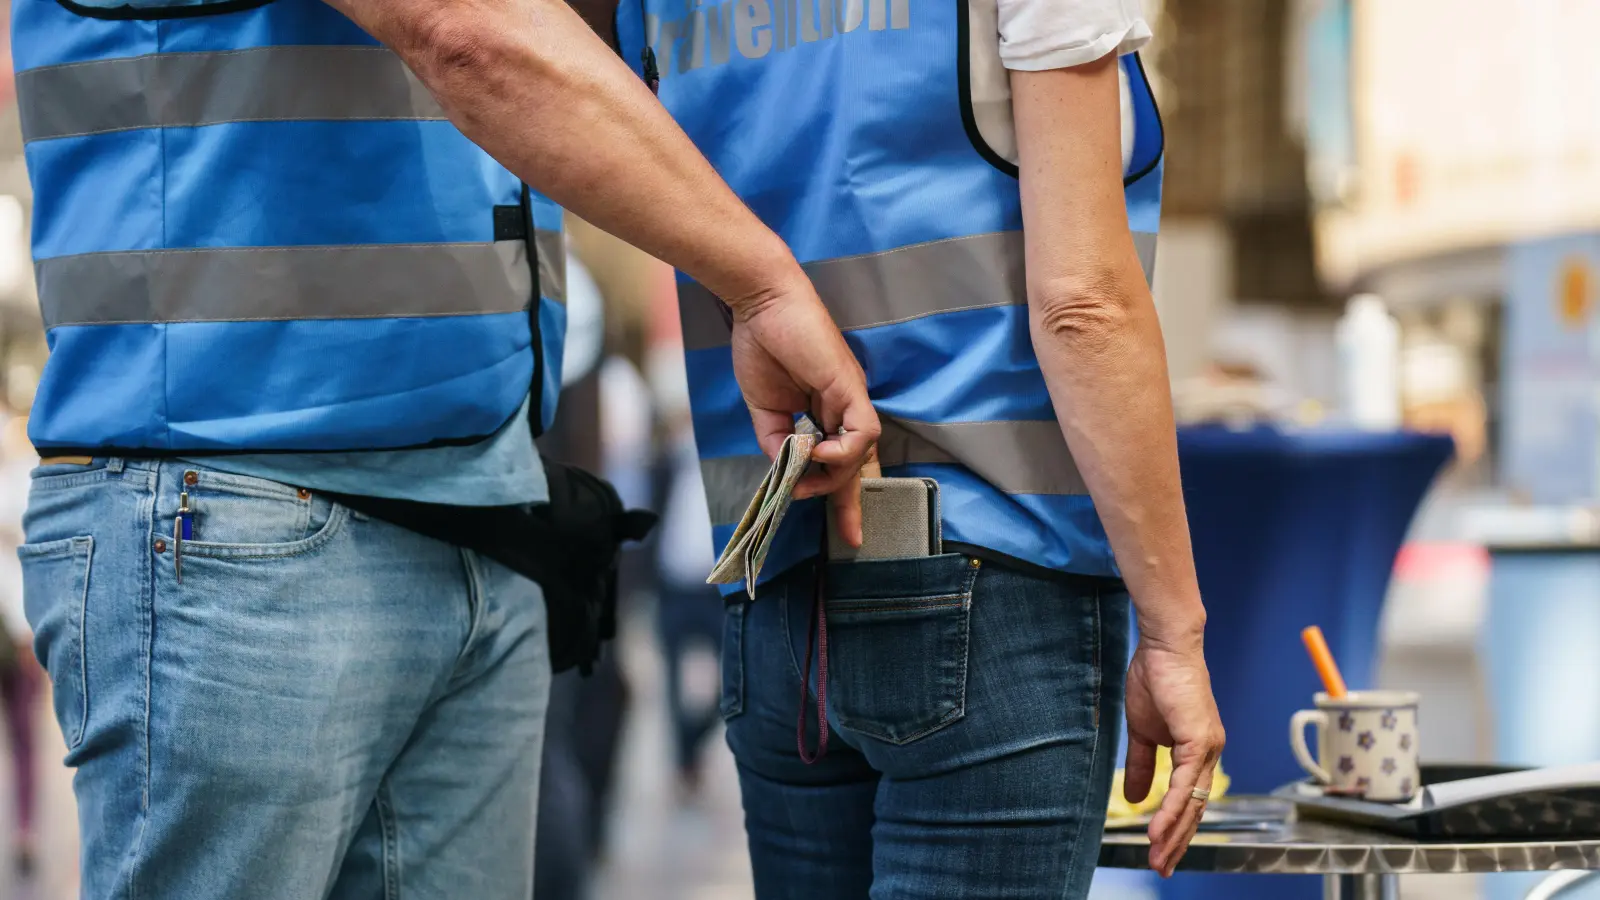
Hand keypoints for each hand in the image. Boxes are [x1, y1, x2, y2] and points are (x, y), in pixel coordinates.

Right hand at [728, 279, 879, 546]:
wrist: (760, 304)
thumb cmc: (761, 345)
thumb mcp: (764, 409)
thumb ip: (776, 442)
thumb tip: (788, 472)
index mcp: (825, 412)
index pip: (842, 461)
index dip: (843, 496)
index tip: (847, 533)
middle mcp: (844, 408)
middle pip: (860, 464)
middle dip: (855, 504)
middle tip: (853, 537)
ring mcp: (850, 398)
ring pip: (860, 453)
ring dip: (834, 474)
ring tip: (805, 477)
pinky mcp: (850, 387)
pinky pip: (861, 432)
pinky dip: (842, 450)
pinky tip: (818, 452)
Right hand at [1122, 634, 1224, 876]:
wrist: (1164, 646)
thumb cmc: (1155, 679)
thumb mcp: (1141, 730)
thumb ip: (1142, 764)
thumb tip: (1136, 797)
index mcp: (1197, 750)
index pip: (1189, 799)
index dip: (1175, 827)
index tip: (1160, 851)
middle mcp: (1209, 753)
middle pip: (1195, 809)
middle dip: (1177, 842)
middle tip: (1161, 869)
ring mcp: (1207, 747)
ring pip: (1192, 802)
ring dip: (1173, 834)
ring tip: (1158, 858)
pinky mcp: (1198, 739)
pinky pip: (1184, 784)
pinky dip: (1171, 808)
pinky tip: (1158, 828)